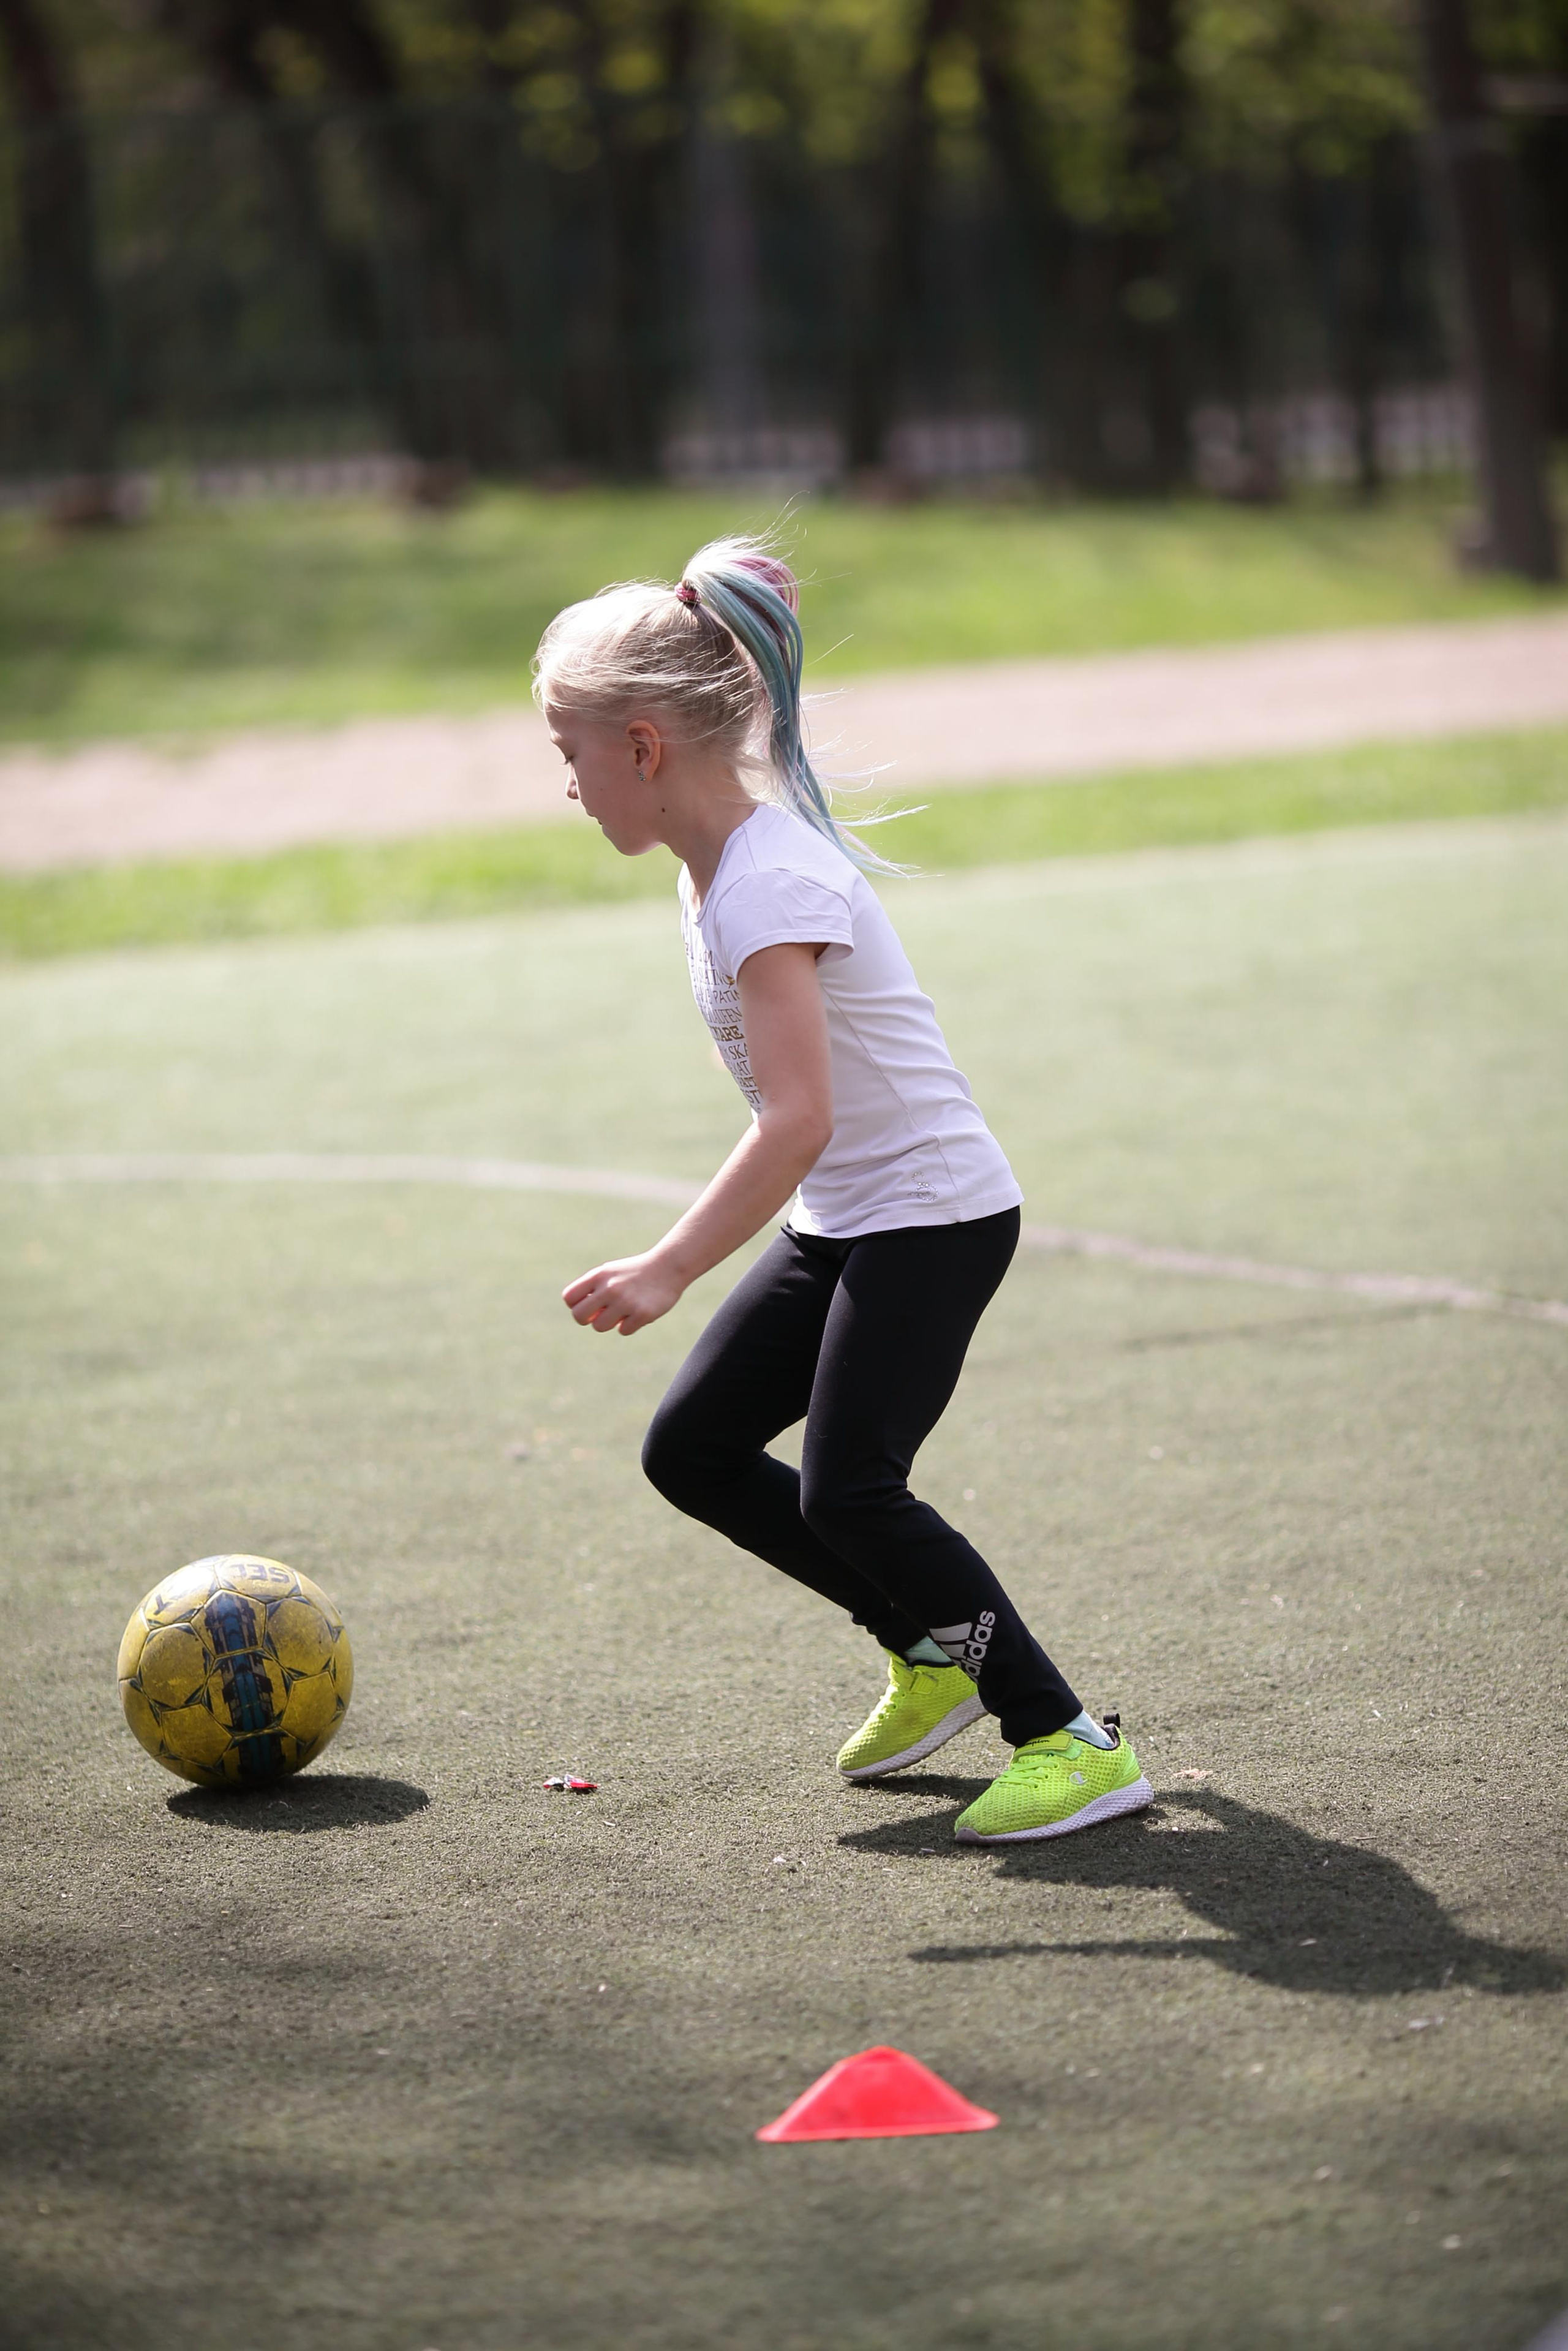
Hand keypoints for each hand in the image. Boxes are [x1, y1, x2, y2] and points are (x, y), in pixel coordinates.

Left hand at [562, 1250, 685, 1335]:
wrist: (668, 1267)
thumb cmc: (635, 1273)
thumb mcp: (611, 1273)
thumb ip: (593, 1291)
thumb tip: (585, 1318)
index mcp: (599, 1275)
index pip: (569, 1298)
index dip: (576, 1305)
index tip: (590, 1305)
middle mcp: (609, 1288)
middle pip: (579, 1316)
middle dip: (587, 1319)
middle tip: (600, 1315)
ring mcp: (625, 1301)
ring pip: (599, 1327)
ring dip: (609, 1323)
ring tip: (622, 1312)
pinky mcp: (642, 1313)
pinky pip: (623, 1330)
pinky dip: (629, 1325)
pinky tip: (638, 1313)